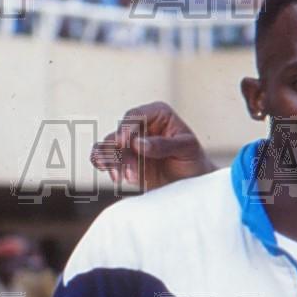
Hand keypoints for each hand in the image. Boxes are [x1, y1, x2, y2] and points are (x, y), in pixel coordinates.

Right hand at [93, 101, 215, 190]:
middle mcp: (141, 125)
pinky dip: (103, 163)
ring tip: (120, 178)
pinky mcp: (123, 158)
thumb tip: (138, 144)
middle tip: (132, 174)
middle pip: (119, 133)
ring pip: (109, 145)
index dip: (127, 128)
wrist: (192, 182)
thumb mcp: (186, 149)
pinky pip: (104, 156)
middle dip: (122, 154)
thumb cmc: (193, 160)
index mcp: (158, 114)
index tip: (125, 142)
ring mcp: (130, 142)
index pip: (135, 116)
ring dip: (112, 161)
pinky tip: (110, 173)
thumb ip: (164, 145)